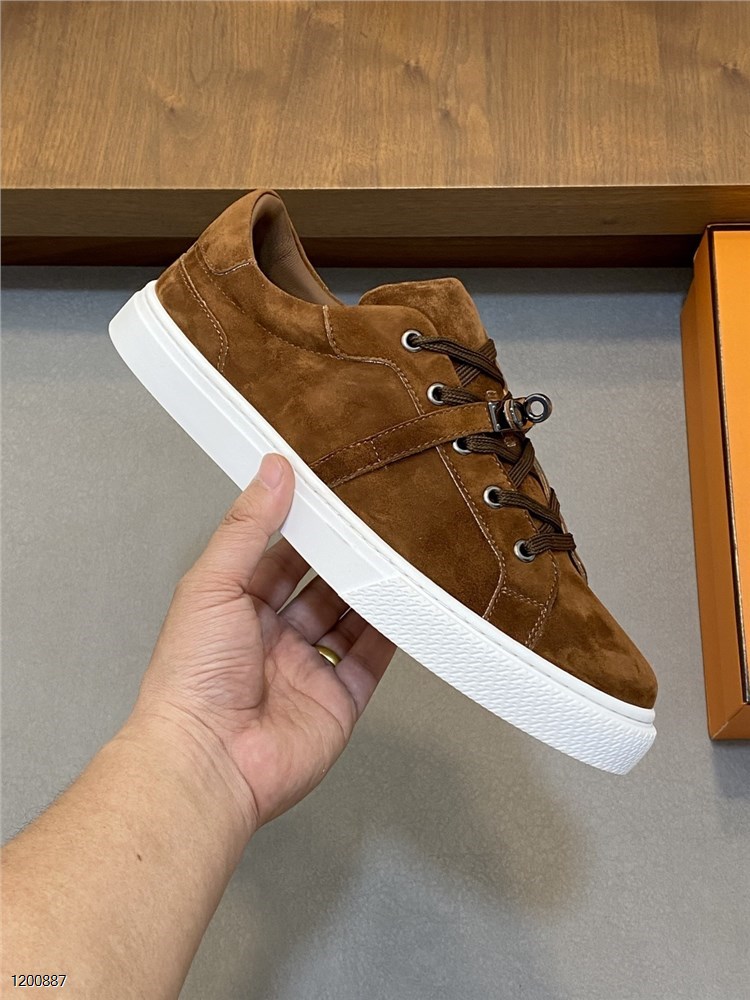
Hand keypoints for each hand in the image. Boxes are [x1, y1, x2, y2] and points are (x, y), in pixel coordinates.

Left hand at [132, 454, 394, 832]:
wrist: (209, 760)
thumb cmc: (191, 680)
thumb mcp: (212, 584)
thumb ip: (247, 528)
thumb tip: (271, 473)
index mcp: (235, 610)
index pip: (278, 557)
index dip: (304, 529)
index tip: (332, 498)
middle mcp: (271, 639)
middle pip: (319, 588)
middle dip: (344, 560)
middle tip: (374, 526)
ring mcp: (306, 671)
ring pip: (349, 620)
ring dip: (369, 593)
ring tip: (394, 558)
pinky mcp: (337, 701)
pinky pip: (371, 660)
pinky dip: (389, 635)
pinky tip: (402, 608)